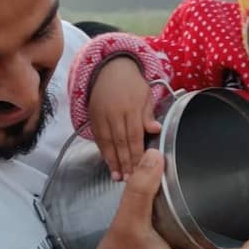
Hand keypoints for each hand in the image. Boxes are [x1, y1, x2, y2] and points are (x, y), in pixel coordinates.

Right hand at [87, 56, 160, 180]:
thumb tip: (156, 130)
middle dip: (125, 162)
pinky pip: (98, 138)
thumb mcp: (146, 95)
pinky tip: (108, 163)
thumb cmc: (132, 83)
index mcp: (131, 107)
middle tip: (129, 179)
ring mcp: (101, 115)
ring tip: (118, 176)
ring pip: (107, 142)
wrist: (110, 68)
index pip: (134, 136)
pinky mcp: (92, 117)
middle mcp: (114, 112)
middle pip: (120, 142)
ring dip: (113, 161)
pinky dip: (103, 152)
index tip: (140, 169)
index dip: (137, 154)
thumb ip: (148, 114)